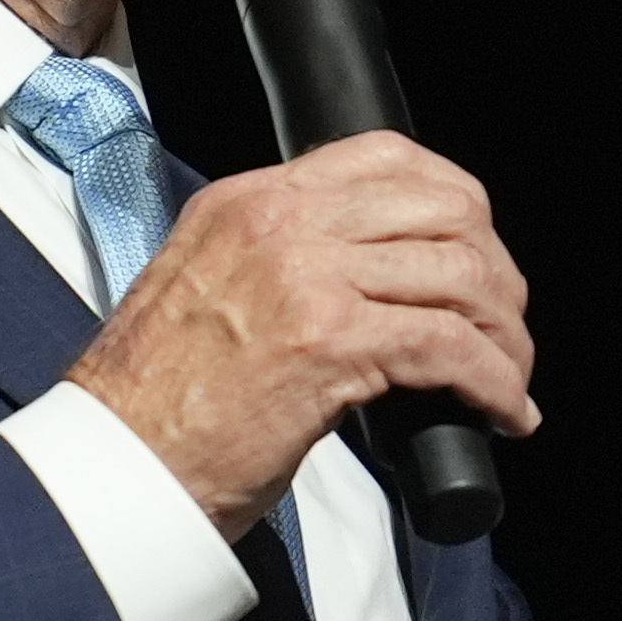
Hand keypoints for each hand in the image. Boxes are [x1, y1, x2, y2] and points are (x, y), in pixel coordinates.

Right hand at [70, 134, 538, 540]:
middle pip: (443, 209)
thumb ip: (275, 265)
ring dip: (504, 334)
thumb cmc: (156, 404)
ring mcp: (305, 276)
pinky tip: (505, 413)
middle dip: (494, 272)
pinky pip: (452, 346)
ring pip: (460, 274)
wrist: (114, 464)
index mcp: (248, 202)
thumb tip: (363, 282)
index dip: (456, 203)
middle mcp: (278, 222)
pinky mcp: (330, 342)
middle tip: (501, 328)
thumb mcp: (207, 291)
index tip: (476, 254)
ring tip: (507, 378)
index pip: (384, 156)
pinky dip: (496, 382)